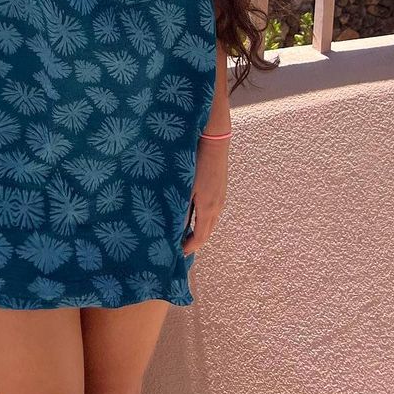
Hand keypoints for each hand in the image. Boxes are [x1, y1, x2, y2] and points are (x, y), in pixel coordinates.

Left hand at [181, 136, 228, 255]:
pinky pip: (211, 210)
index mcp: (208, 208)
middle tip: (181, 247)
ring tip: (184, 233)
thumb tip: (173, 228)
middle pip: (206, 231)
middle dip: (195, 242)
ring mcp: (220, 197)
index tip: (178, 253)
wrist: (214, 140)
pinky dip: (202, 218)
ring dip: (198, 229)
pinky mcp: (220, 188)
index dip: (190, 247)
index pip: (200, 237)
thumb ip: (179, 208)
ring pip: (210, 220)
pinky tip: (192, 213)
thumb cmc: (196, 161)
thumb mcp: (184, 187)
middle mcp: (217, 206)